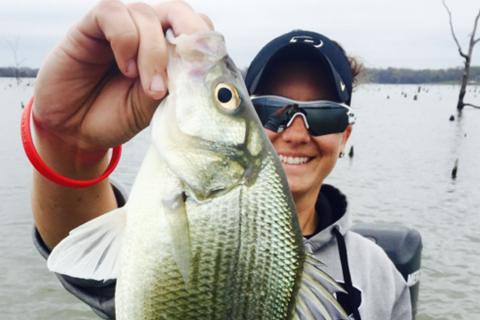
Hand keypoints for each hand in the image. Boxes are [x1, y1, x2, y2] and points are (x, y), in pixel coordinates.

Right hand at [33, 0, 212, 153]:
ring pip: (146, 14)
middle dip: (189, 34)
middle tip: (187, 68)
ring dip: (154, 53)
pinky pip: (113, 14)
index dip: (205, 44)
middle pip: (177, 11)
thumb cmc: (117, 116)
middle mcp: (146, 34)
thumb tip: (195, 69)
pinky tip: (126, 69)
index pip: (197, 29)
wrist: (75, 130)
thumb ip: (174, 83)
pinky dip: (125, 41)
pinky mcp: (90, 28)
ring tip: (150, 89)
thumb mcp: (156, 107)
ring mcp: (119, 28)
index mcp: (168, 51)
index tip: (206, 74)